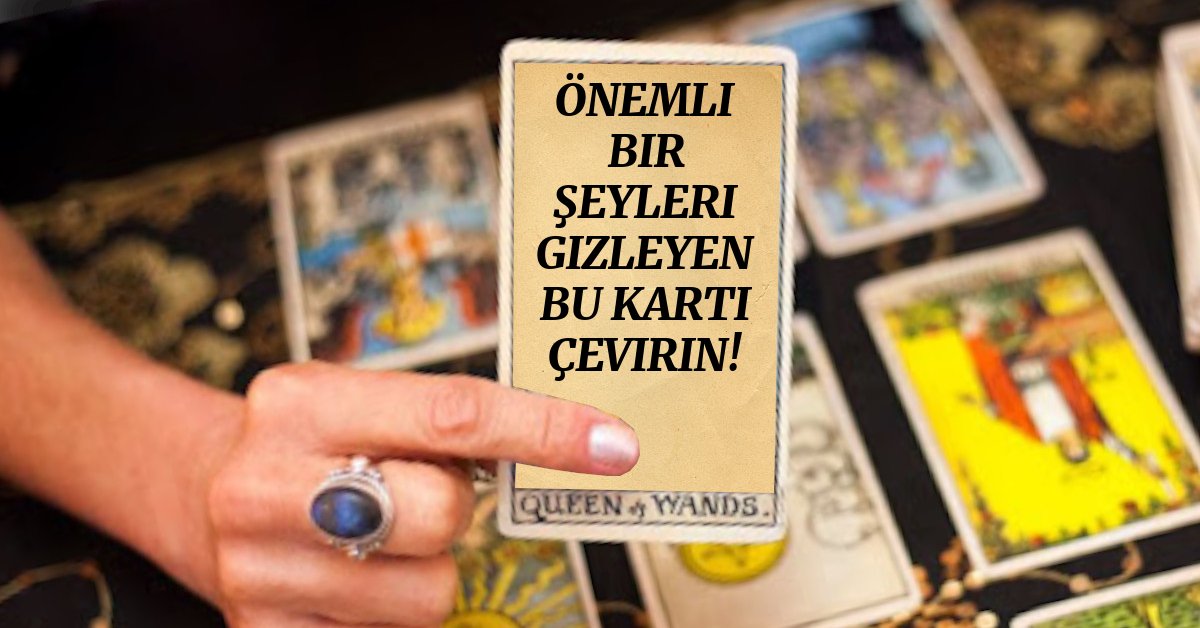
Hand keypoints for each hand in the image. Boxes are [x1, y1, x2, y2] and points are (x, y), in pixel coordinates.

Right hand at [205, 362, 637, 626]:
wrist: (198, 489)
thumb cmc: (307, 442)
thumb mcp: (358, 401)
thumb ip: (448, 422)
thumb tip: (579, 444)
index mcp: (302, 402)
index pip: (452, 415)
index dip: (544, 431)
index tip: (611, 445)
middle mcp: (268, 484)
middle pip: (441, 514)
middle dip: (451, 508)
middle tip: (414, 492)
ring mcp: (258, 569)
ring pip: (428, 593)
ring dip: (423, 571)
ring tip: (374, 541)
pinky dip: (391, 610)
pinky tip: (352, 581)